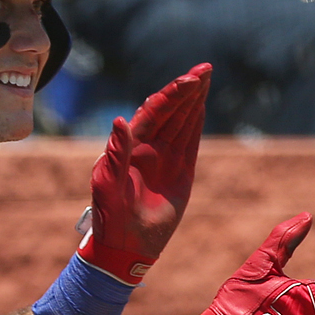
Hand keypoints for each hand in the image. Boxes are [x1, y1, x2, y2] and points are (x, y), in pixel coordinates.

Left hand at [79, 64, 210, 285]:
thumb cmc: (110, 216)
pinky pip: (190, 142)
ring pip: (183, 122)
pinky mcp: (180, 173)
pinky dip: (196, 124)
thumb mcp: (107, 185)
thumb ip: (116, 153)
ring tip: (206, 77)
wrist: (125, 246)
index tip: (189, 78)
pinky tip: (202, 106)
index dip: (171, 94)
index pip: (154, 112)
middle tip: (205, 68)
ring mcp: (165, 158)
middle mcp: (148, 146)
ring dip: (194, 101)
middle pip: (171, 110)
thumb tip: (120, 120)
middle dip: (187, 89)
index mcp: (130, 145)